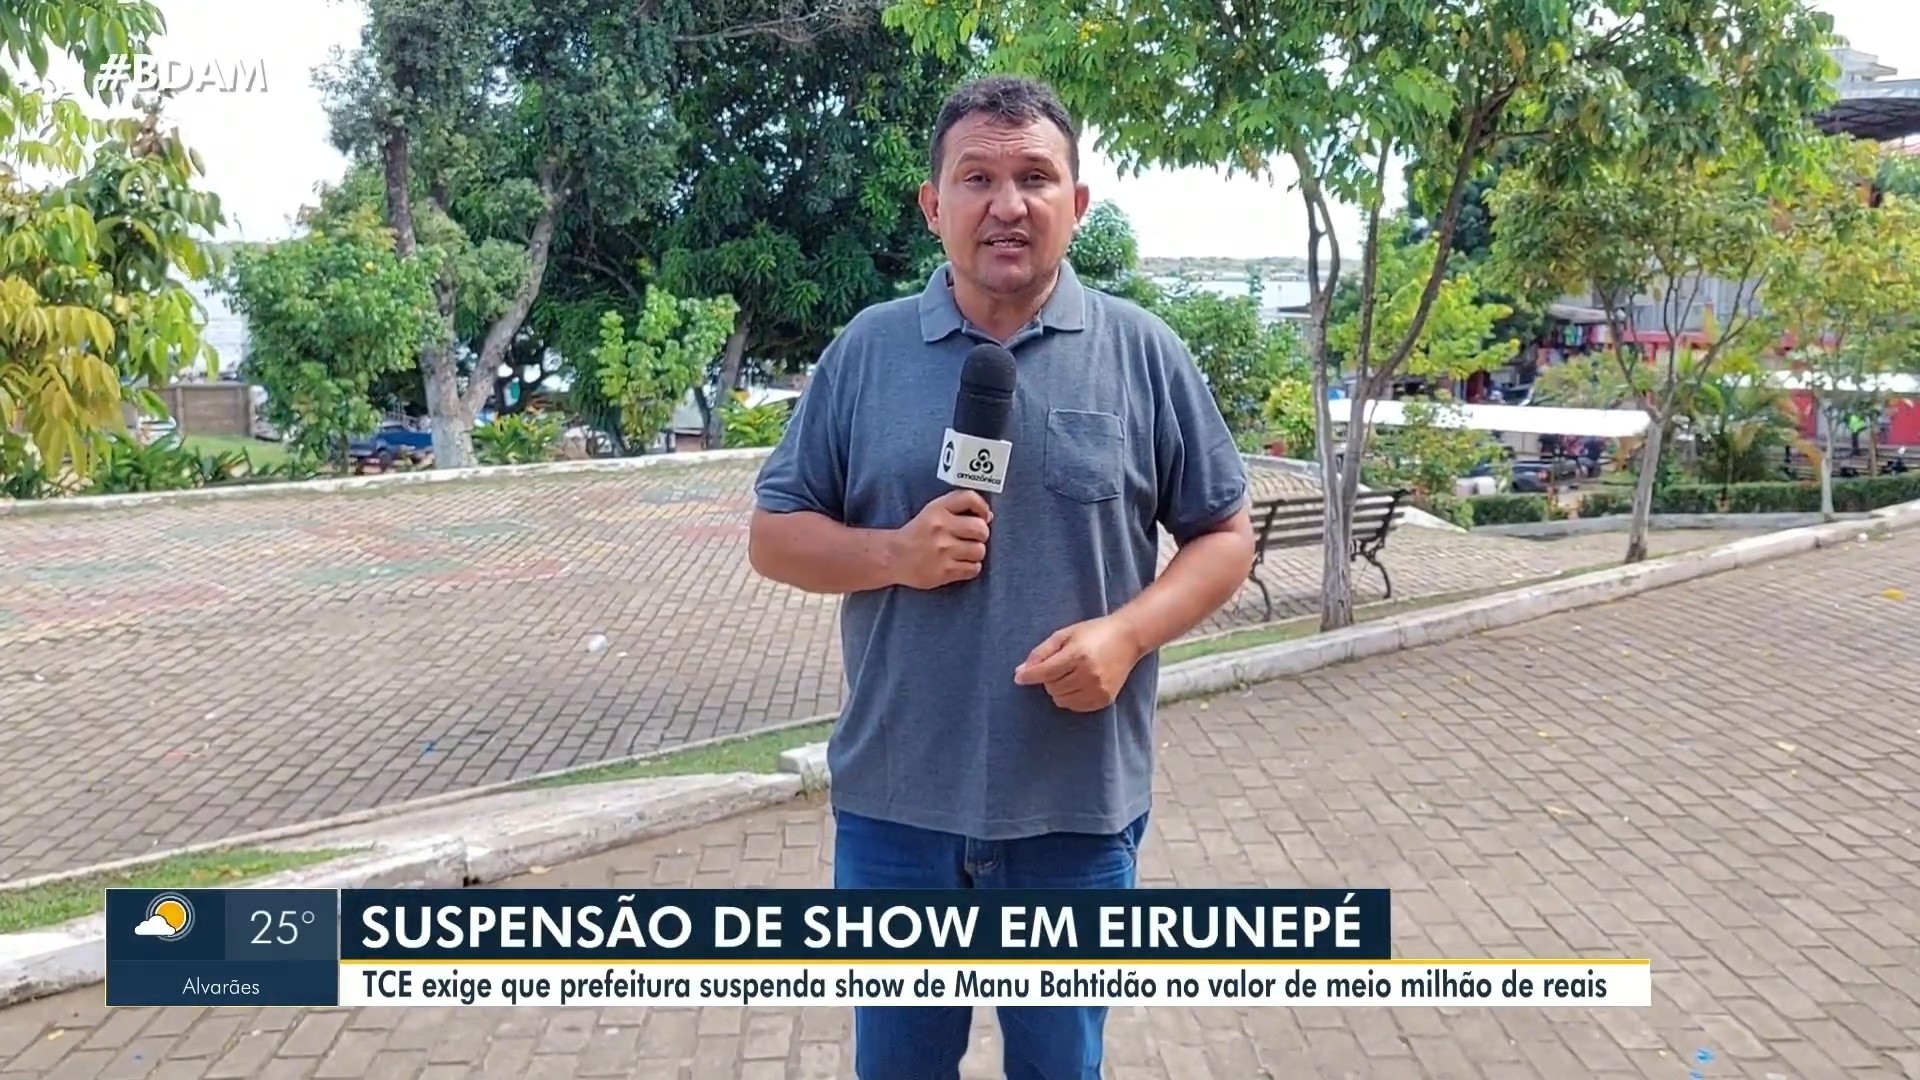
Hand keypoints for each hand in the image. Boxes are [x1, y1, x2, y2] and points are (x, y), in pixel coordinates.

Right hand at [893, 489, 992, 588]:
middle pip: (981, 529)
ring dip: (976, 553)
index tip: (984, 516)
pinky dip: (970, 568)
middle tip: (973, 538)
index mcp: (937, 509)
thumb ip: (957, 509)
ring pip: (979, 551)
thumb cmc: (917, 534)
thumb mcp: (932, 512)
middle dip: (982, 534)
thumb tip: (988, 516)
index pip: (970, 498)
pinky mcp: (944, 571)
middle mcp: (940, 528)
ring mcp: (942, 551)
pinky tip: (960, 564)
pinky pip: (973, 569)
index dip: (983, 507)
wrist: (893, 557)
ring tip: (964, 553)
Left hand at [1013, 616, 1144, 712]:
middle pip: (1051, 688)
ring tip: (1069, 675)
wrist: (1128, 638)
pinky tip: (1078, 684)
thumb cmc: (1093, 633)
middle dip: (1048, 679)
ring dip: (1058, 690)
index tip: (1019, 678)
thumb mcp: (1064, 634)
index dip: (1029, 676)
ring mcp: (1098, 689)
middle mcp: (1088, 674)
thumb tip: (1020, 672)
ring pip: (1061, 700)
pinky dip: (1071, 698)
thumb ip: (1041, 653)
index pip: (1045, 673)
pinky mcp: (1105, 699)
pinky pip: (1076, 707)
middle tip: (1059, 666)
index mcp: (1077, 655)